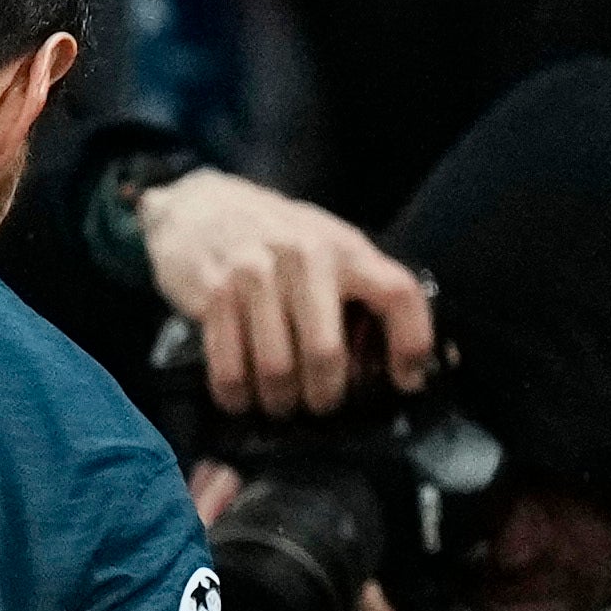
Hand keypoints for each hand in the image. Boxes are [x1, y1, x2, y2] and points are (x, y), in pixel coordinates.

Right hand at [135, 169, 433, 415]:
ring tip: (280, 405)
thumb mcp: (325, 244)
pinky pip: (228, 367)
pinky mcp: (214, 293)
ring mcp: (255, 274)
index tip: (405, 381)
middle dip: (325, 395)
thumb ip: (356, 287)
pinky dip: (236, 395)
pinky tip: (240, 397)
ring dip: (279, 401)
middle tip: (320, 405)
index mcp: (345, 248)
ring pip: (276, 368)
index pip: (397, 294)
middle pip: (326, 352)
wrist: (199, 205)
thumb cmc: (274, 235)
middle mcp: (304, 256)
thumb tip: (389, 357)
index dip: (410, 344)